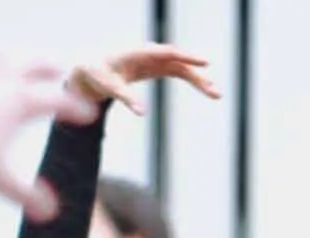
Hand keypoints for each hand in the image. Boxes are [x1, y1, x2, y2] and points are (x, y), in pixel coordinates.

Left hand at [0, 55, 97, 222]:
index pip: (57, 100)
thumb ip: (25, 194)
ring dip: (12, 57)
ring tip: (15, 62)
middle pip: (33, 63)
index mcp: (18, 100)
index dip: (76, 108)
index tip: (89, 113)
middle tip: (60, 70)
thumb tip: (51, 213)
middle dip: (49, 67)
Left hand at [71, 43, 220, 115]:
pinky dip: (193, 81)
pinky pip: (180, 72)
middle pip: (180, 61)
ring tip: (216, 94)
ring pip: (184, 68)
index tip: (204, 63)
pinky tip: (207, 90)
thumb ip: (126, 98)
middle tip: (214, 89)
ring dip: (200, 80)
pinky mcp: (158, 67)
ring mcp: (157, 60)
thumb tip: (143, 114)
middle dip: (198, 74)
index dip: (186, 57)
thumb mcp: (110, 87)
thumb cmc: (99, 74)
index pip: (167, 52)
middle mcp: (152, 53)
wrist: (93, 67)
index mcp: (139, 52)